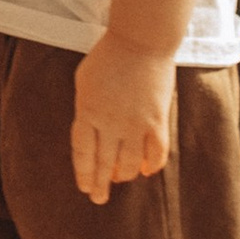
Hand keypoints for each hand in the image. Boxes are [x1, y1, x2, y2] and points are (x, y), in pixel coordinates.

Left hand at [70, 33, 174, 203]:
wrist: (140, 40)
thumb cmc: (108, 57)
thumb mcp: (84, 82)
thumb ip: (85, 110)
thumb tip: (89, 134)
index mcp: (87, 112)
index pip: (83, 153)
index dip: (84, 174)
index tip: (85, 187)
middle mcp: (110, 123)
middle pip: (104, 164)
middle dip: (100, 185)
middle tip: (99, 198)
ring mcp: (135, 124)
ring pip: (129, 164)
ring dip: (124, 175)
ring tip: (120, 178)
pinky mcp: (157, 122)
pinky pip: (156, 154)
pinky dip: (150, 166)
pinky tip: (145, 170)